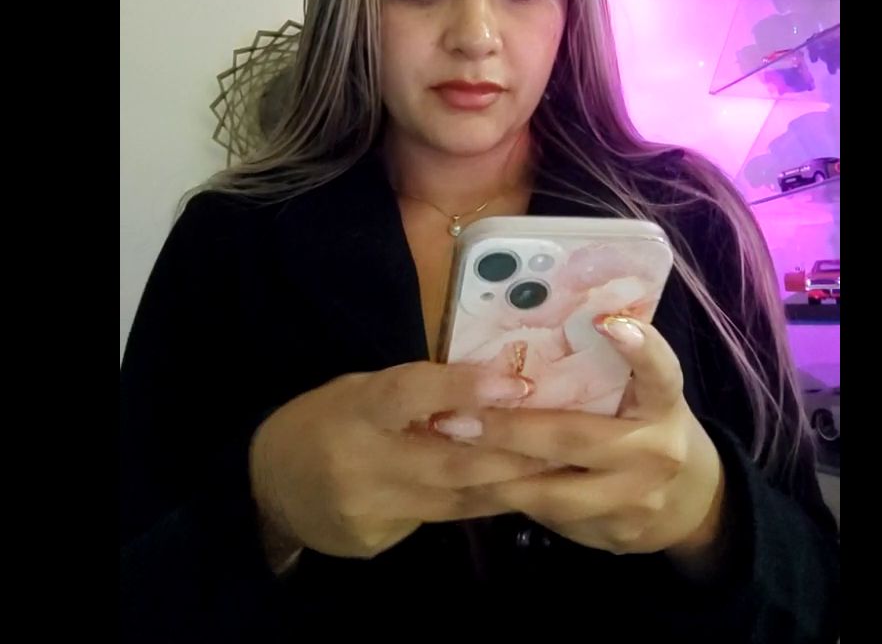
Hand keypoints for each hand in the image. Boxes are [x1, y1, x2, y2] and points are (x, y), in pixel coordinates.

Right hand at [249, 361, 547, 563]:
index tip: (518, 383)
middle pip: (450, 461)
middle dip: (514, 456)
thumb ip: (414, 392)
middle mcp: (362, 462)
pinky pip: (438, 520)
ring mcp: (369, 510)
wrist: (270, 488)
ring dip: (511, 485)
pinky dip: (477, 506)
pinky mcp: (376, 541)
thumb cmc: (324, 419)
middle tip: (569, 445)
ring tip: (560, 473)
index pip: (412, 394)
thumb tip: (487, 390)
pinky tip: (512, 496)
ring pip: (456, 499)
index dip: (465, 388)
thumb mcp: (360, 389)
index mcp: (356, 409)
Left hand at [435, 315, 728, 573]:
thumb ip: (609, 369)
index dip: (638, 348)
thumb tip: (540, 316)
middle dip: (512, 428)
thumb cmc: (645, 425)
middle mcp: (657, 452)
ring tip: (455, 449)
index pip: (660, 373)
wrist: (690, 502)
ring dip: (499, 471)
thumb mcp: (643, 394)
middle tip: (461, 415)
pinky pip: (553, 518)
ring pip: (556, 490)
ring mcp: (637, 500)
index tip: (605, 321)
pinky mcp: (615, 534)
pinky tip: (474, 483)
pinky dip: (511, 499)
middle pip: (576, 437)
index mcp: (665, 404)